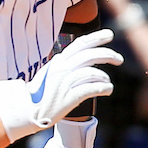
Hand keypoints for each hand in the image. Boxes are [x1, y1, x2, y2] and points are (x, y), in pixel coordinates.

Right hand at [0, 29, 121, 142]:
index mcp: (58, 62)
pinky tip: (107, 89)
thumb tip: (76, 58)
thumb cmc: (40, 94)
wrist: (28, 112)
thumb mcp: (50, 74)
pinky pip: (91, 88)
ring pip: (92, 72)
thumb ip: (63, 64)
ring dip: (104, 77)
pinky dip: (102, 88)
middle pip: (89, 55)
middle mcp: (61, 69)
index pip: (80, 44)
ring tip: (107, 83)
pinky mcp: (68, 98)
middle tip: (119, 59)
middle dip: (108, 54)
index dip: (96, 37)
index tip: (109, 35)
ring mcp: (65, 83)